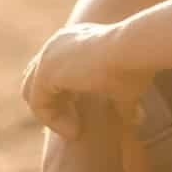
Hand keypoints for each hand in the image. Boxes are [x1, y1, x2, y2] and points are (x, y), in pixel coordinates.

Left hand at [23, 23, 151, 138]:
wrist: (136, 49)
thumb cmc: (138, 63)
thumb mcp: (128, 84)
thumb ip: (123, 101)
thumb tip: (137, 121)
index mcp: (76, 39)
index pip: (54, 70)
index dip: (63, 99)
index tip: (82, 119)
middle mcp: (58, 43)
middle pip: (36, 80)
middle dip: (53, 107)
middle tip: (75, 126)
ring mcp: (48, 55)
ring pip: (34, 94)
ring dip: (53, 117)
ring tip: (76, 131)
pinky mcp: (45, 71)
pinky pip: (37, 105)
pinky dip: (53, 121)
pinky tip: (75, 131)